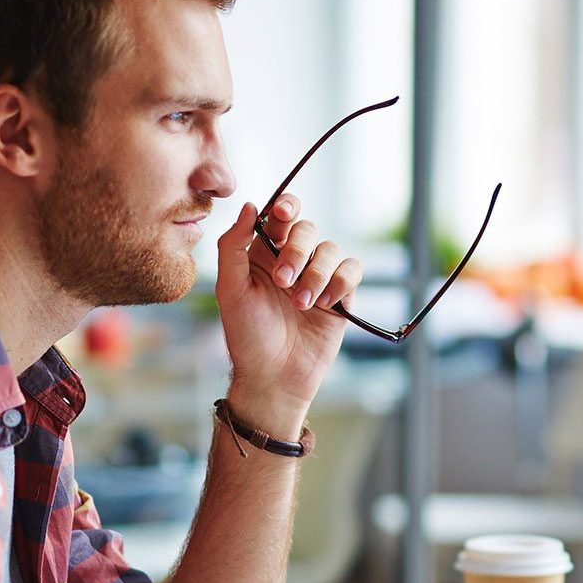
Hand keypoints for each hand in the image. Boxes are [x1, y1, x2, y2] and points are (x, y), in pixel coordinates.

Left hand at [215, 195, 362, 431]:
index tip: (283, 213)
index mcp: (263, 254)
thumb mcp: (230, 290)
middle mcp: (292, 261)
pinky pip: (351, 271)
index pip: (279, 215)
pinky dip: (340, 282)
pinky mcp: (340, 296)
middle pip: (307, 229)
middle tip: (283, 281)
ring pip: (331, 249)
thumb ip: (233, 246)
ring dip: (316, 274)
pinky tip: (325, 304)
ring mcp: (318, 277)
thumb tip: (249, 206)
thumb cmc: (247, 336)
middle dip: (297, 251)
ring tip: (302, 304)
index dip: (285, 206)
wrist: (274, 377)